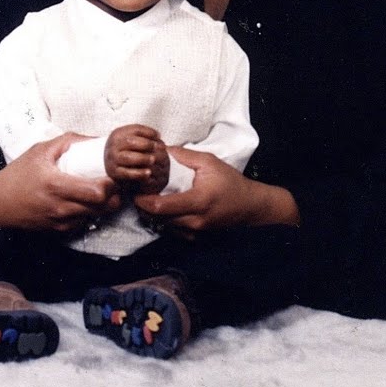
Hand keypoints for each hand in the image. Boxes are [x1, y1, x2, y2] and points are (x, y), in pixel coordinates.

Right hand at [0, 132, 120, 232]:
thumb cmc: (17, 175)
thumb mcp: (40, 151)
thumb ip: (68, 141)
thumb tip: (95, 139)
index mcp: (58, 186)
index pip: (98, 193)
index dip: (111, 184)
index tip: (111, 173)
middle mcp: (62, 207)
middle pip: (104, 206)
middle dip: (114, 195)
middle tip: (111, 183)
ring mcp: (61, 221)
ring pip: (97, 215)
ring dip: (103, 204)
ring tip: (98, 190)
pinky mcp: (59, 229)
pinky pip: (83, 221)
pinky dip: (88, 211)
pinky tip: (82, 200)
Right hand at [104, 124, 168, 195]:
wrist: (109, 162)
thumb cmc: (125, 148)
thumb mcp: (130, 138)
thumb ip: (143, 135)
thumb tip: (158, 135)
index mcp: (117, 134)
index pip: (135, 129)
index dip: (148, 132)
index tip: (159, 136)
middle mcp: (113, 145)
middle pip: (130, 142)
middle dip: (146, 144)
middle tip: (157, 147)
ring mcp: (112, 159)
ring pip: (128, 157)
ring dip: (142, 158)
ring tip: (153, 160)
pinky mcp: (114, 172)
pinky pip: (127, 173)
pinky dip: (138, 173)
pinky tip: (149, 173)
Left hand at [133, 147, 298, 235]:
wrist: (249, 205)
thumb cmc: (230, 182)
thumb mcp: (208, 162)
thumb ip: (183, 156)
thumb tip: (161, 150)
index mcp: (198, 200)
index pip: (161, 206)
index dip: (143, 200)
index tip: (136, 191)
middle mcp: (195, 220)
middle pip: (158, 218)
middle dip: (144, 207)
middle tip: (138, 193)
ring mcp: (195, 231)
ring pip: (163, 225)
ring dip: (153, 214)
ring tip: (149, 199)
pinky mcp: (195, 236)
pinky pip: (172, 231)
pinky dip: (164, 220)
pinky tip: (164, 209)